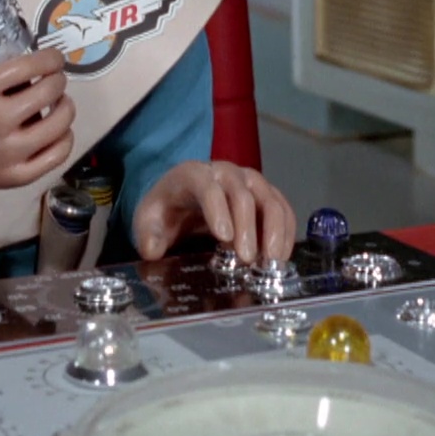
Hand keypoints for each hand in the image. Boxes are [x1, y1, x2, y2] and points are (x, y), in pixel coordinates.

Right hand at [0, 41, 75, 208]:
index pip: (28, 67)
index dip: (48, 58)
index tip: (53, 57)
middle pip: (49, 92)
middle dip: (57, 78)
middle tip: (53, 77)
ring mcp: (10, 154)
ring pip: (60, 123)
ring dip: (65, 105)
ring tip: (58, 100)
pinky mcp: (17, 177)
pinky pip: (57, 156)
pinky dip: (65, 138)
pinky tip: (58, 129)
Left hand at [131, 160, 295, 264]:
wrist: (182, 199)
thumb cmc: (167, 209)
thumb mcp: (148, 220)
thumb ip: (148, 234)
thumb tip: (153, 250)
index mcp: (193, 174)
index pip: (208, 187)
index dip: (218, 210)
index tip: (224, 238)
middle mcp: (226, 172)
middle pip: (243, 195)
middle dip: (249, 228)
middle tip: (248, 261)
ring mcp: (250, 181)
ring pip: (270, 200)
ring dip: (275, 232)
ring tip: (271, 263)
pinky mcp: (266, 194)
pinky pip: (283, 209)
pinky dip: (286, 233)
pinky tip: (281, 257)